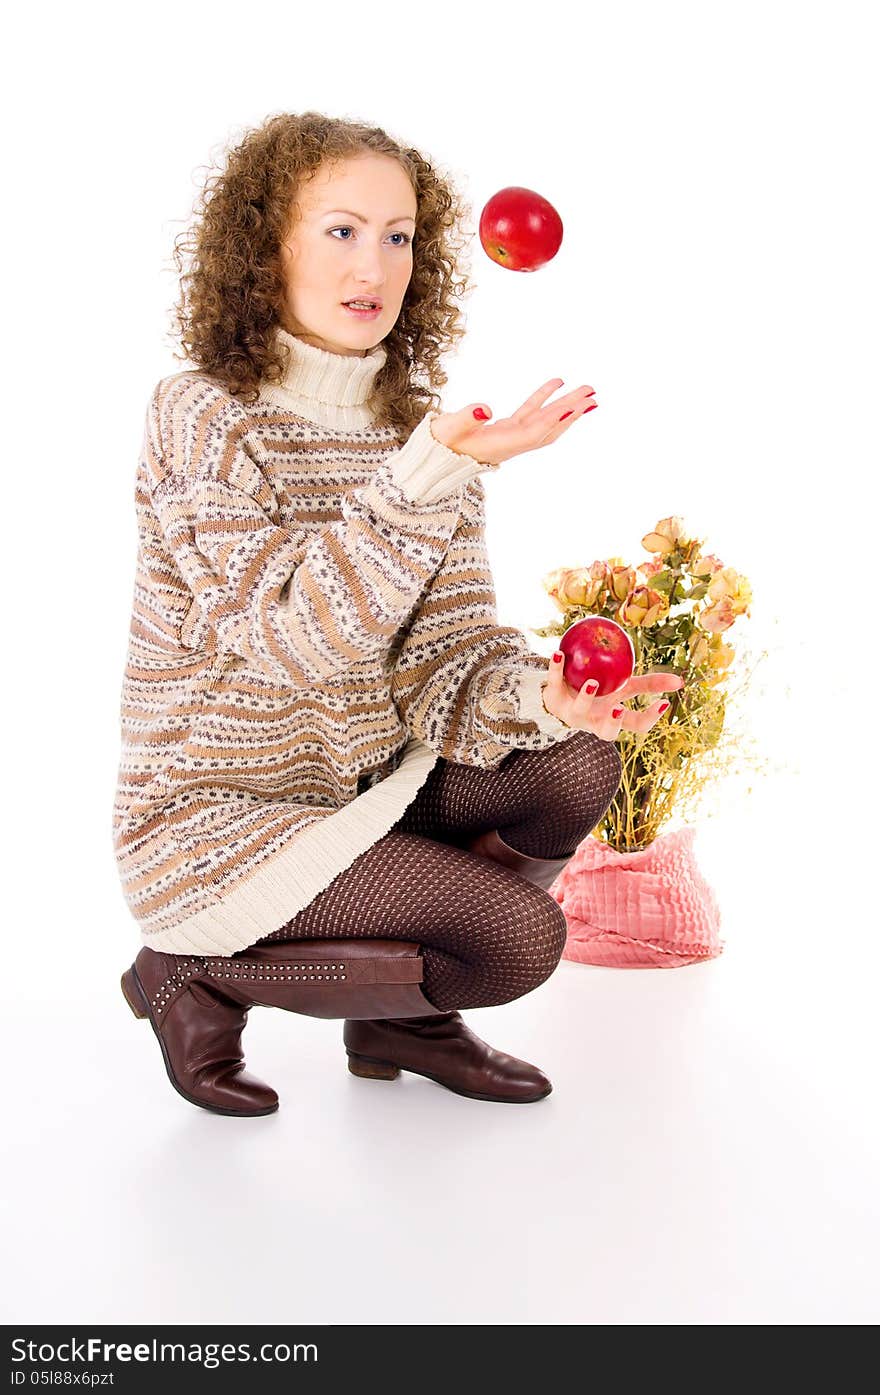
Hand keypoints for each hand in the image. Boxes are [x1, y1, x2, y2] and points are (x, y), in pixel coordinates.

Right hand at [429, 378, 596, 466]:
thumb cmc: (439, 445)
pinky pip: (531, 413)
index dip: (553, 420)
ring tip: (588, 393)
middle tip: (593, 395)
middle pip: (547, 428)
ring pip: (544, 421)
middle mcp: (512, 444)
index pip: (532, 432)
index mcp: (500, 446)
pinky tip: (558, 384)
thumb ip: (466, 418)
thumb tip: (485, 409)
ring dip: (567, 408)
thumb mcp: (449, 429)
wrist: (434, 459)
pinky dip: (544, 400)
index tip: (574, 407)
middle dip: (571, 412)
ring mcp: (511, 437)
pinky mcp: (506, 430)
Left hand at [542, 651, 684, 741]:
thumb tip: (681, 680)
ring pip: (579, 711)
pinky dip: (556, 669)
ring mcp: (573, 713)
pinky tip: (559, 653)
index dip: (650, 718)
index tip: (664, 702)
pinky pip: (554, 683)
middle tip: (618, 708)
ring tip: (592, 682)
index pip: (636, 725)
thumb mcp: (625, 687)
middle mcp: (594, 721)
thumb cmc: (600, 691)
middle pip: (606, 733)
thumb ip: (650, 684)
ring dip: (586, 698)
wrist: (561, 693)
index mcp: (614, 718)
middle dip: (612, 723)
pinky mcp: (554, 699)